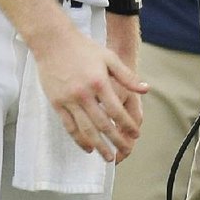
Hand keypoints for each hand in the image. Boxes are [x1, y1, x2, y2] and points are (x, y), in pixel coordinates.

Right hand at [35, 27, 148, 160]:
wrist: (53, 42)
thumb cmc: (83, 48)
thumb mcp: (109, 57)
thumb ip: (127, 76)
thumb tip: (145, 89)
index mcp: (99, 82)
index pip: (117, 111)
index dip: (127, 125)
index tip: (135, 134)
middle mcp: (84, 94)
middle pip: (103, 124)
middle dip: (115, 141)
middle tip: (124, 152)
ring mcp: (69, 100)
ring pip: (85, 130)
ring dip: (98, 146)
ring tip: (107, 157)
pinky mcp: (56, 103)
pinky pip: (69, 126)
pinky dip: (79, 140)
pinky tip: (88, 147)